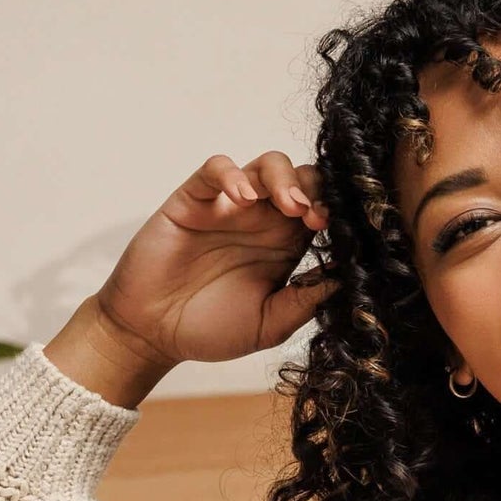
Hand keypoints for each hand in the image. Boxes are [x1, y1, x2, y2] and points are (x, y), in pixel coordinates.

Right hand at [92, 152, 339, 365]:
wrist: (153, 334)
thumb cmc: (210, 330)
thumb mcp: (269, 325)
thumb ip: (304, 302)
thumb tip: (346, 280)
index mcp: (285, 247)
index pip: (322, 211)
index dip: (335, 214)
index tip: (342, 233)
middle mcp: (262, 221)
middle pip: (302, 179)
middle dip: (316, 190)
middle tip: (316, 218)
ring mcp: (229, 207)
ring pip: (266, 165)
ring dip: (284, 178)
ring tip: (290, 206)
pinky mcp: (194, 200)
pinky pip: (215, 169)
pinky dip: (232, 174)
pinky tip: (241, 198)